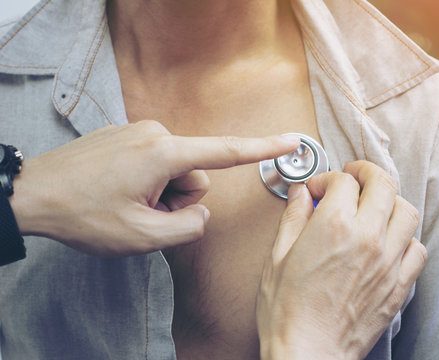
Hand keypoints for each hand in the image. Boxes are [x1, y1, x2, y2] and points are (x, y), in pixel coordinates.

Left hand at [9, 120, 298, 255]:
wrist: (32, 194)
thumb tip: (200, 215)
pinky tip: (118, 192)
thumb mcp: (143, 236)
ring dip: (159, 194)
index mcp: (165, 153)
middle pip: (195, 175)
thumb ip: (188, 228)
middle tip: (144, 212)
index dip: (263, 148)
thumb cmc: (84, 214)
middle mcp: (155, 133)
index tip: (291, 140)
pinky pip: (154, 163)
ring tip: (129, 203)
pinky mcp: (127, 136)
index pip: (227, 152)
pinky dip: (146, 183)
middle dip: (177, 200)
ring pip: (174, 171)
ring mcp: (139, 132)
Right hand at [256, 160, 426, 359]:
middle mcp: (367, 238)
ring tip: (375, 205)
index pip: (344, 180)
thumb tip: (301, 194)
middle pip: (384, 184)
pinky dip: (406, 238)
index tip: (319, 189)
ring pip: (407, 212)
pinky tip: (389, 241)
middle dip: (367, 172)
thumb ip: (293, 217)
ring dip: (390, 201)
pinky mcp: (398, 286)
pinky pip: (418, 249)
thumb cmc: (288, 311)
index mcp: (334, 226)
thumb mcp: (277, 256)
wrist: (308, 353)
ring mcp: (388, 262)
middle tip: (355, 175)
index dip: (328, 178)